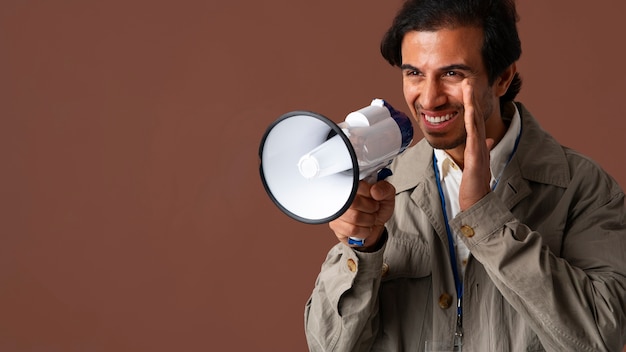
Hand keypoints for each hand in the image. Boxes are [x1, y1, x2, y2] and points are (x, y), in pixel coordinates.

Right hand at [329, 180, 394, 249]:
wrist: (375, 227)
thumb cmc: (378, 210)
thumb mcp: (387, 196)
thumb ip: (384, 189)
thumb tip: (374, 190)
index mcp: (354, 185)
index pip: (357, 186)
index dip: (369, 194)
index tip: (373, 198)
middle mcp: (342, 197)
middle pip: (354, 202)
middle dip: (370, 209)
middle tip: (372, 209)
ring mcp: (337, 211)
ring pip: (354, 217)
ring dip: (368, 221)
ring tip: (368, 218)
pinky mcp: (336, 226)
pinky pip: (352, 230)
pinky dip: (363, 231)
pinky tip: (363, 227)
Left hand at [459, 79, 493, 210]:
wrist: (478, 201)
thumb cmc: (476, 184)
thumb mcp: (478, 163)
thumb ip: (484, 150)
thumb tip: (490, 140)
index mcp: (478, 144)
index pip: (474, 120)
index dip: (472, 103)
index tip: (468, 88)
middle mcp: (480, 144)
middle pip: (476, 116)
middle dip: (472, 97)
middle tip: (469, 79)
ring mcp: (479, 150)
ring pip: (475, 123)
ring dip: (472, 104)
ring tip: (469, 88)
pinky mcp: (476, 159)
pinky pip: (474, 138)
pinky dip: (472, 124)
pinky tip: (469, 112)